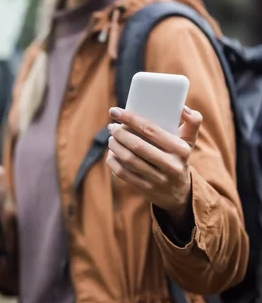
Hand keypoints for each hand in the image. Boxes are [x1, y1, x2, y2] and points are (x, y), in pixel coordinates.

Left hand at [105, 105, 202, 222]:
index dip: (130, 119)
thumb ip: (192, 122)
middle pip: (137, 145)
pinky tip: (111, 155)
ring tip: (111, 139)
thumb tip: (183, 108)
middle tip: (112, 127)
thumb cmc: (179, 158)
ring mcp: (158, 179)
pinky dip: (113, 162)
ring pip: (128, 159)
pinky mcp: (146, 189)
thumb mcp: (189, 142)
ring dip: (115, 146)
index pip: (151, 130)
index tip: (114, 111)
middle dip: (119, 133)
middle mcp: (171, 165)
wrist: (179, 193)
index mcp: (181, 149)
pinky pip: (123, 174)